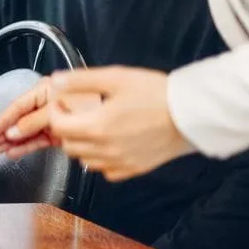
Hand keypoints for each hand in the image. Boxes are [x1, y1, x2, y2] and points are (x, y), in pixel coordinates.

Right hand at [0, 78, 102, 158]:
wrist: (129, 113)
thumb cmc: (102, 99)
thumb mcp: (62, 106)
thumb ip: (37, 117)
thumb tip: (14, 130)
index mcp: (51, 90)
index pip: (20, 105)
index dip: (4, 118)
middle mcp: (52, 104)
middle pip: (22, 119)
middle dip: (5, 131)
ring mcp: (58, 120)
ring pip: (30, 131)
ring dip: (13, 141)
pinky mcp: (64, 133)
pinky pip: (41, 140)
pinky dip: (27, 146)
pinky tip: (15, 152)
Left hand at [47, 67, 195, 180]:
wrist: (193, 114)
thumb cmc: (157, 93)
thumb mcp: (116, 77)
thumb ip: (81, 80)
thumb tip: (55, 81)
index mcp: (97, 127)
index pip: (57, 126)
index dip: (55, 112)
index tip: (62, 102)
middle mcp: (105, 150)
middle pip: (68, 145)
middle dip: (65, 128)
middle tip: (75, 112)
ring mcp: (120, 163)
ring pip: (84, 160)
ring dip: (81, 144)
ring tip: (92, 126)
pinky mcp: (134, 170)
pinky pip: (106, 171)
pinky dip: (100, 159)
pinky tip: (110, 143)